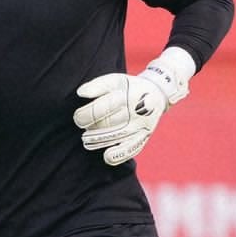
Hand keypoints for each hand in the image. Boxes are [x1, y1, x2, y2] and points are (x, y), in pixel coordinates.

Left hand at [73, 57, 189, 165]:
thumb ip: (97, 85)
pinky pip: (132, 149)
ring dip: (99, 142)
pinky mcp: (145, 136)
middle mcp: (136, 111)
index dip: (85, 116)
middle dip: (91, 129)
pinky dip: (119, 155)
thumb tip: (80, 93)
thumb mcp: (114, 80)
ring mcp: (142, 125)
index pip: (101, 109)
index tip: (78, 118)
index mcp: (127, 95)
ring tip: (87, 142)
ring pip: (118, 137)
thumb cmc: (129, 87)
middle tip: (84, 129)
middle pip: (108, 124)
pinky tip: (107, 157)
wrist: (157, 93)